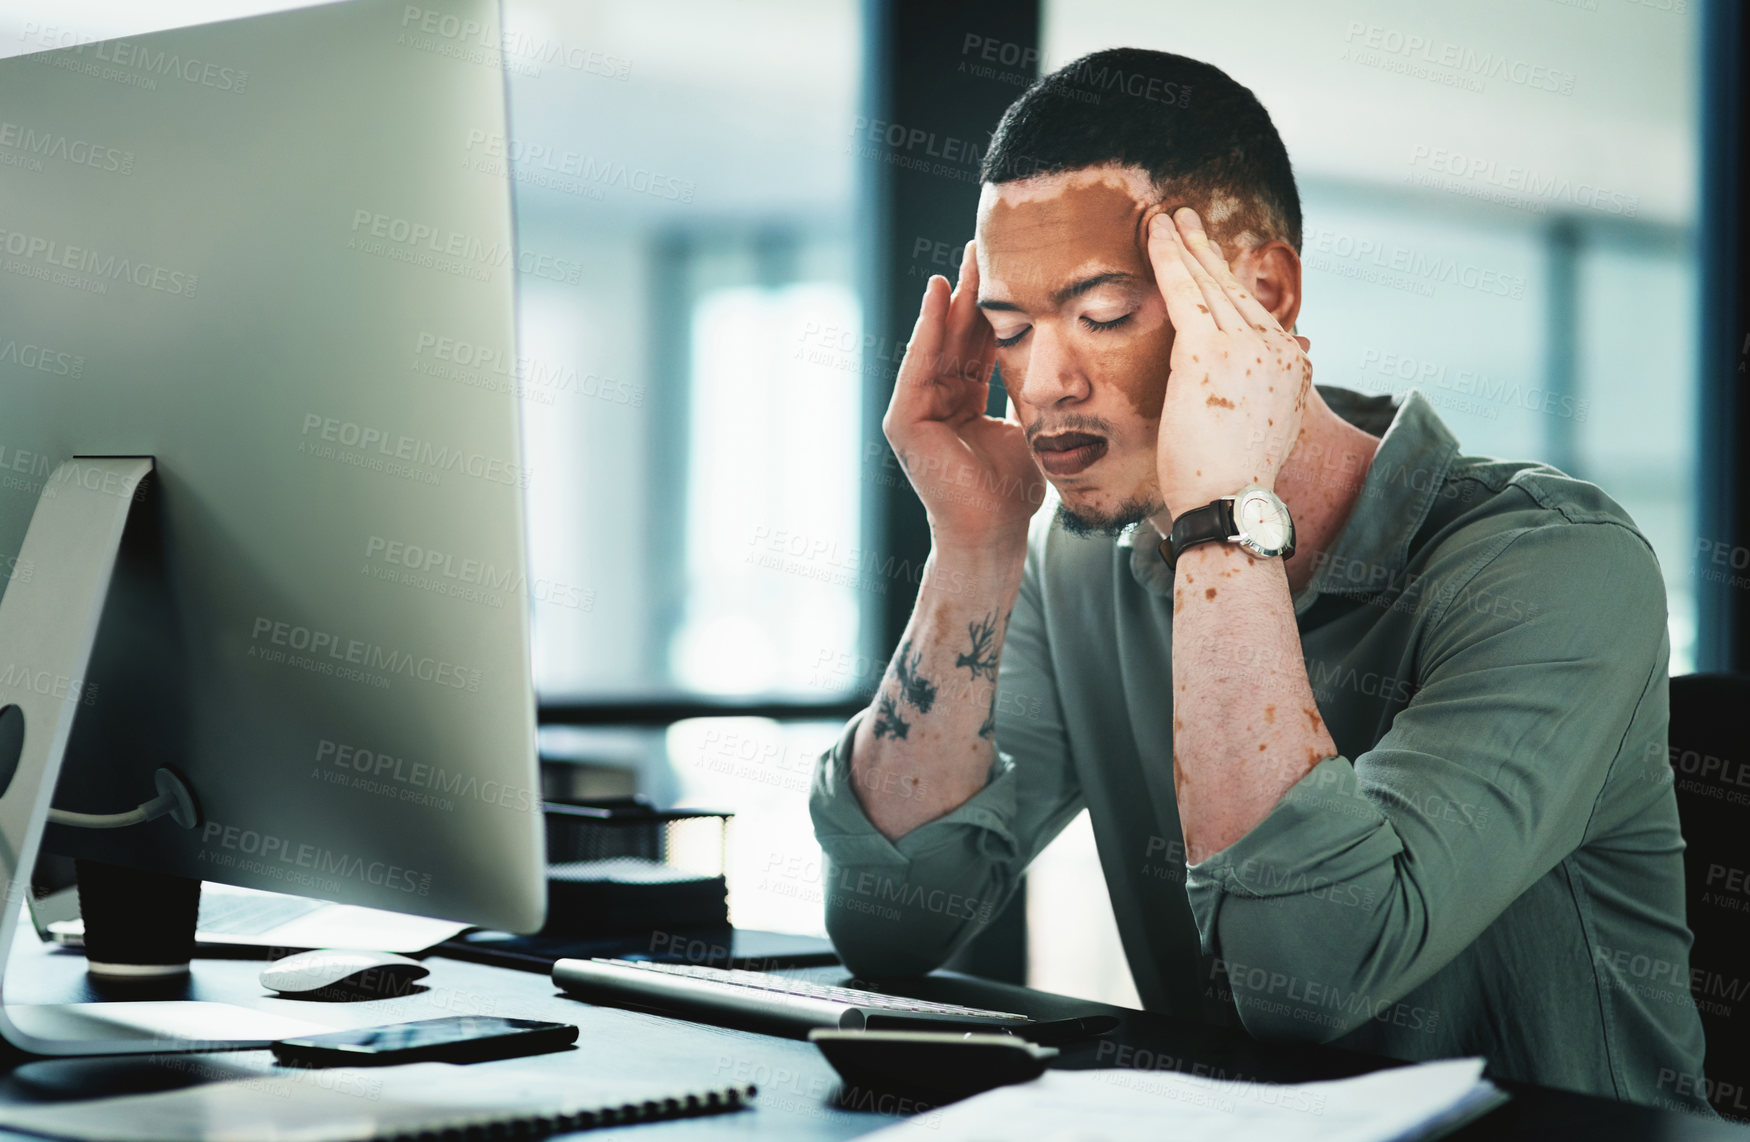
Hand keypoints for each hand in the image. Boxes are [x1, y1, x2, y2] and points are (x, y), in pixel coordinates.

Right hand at [882, 241, 1045, 553]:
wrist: (993, 533)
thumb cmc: (1015, 491)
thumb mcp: (1030, 426)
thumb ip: (1031, 391)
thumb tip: (1067, 358)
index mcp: (966, 402)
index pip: (980, 344)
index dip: (995, 308)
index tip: (1012, 268)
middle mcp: (939, 401)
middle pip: (957, 337)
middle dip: (972, 293)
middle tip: (984, 246)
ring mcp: (917, 411)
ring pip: (937, 344)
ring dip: (950, 300)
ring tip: (963, 260)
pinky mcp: (904, 422)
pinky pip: (917, 366)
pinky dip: (926, 330)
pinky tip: (938, 295)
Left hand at [1145, 207, 1311, 518]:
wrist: (1230, 501)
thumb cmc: (1235, 480)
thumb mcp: (1268, 427)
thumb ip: (1274, 388)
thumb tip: (1298, 359)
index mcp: (1292, 365)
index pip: (1254, 312)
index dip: (1228, 281)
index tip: (1213, 259)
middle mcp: (1276, 348)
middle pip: (1234, 289)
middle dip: (1207, 251)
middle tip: (1187, 219)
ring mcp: (1245, 347)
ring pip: (1209, 284)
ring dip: (1185, 245)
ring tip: (1166, 219)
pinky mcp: (1208, 351)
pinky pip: (1185, 292)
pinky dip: (1169, 257)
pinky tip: (1155, 233)